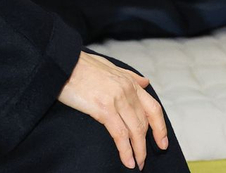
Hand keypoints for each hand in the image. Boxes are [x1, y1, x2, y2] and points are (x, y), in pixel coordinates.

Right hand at [59, 52, 168, 169]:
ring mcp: (117, 99)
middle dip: (146, 144)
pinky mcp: (103, 108)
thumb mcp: (110, 66)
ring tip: (137, 164)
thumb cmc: (81, 65)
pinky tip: (127, 161)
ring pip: (135, 130)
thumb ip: (129, 76)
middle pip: (144, 123)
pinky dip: (125, 150)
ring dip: (138, 151)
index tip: (162, 142)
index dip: (160, 127)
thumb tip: (146, 82)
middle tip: (144, 160)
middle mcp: (128, 91)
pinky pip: (120, 134)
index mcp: (130, 82)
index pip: (153, 108)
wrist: (63, 62)